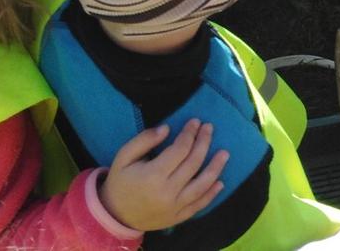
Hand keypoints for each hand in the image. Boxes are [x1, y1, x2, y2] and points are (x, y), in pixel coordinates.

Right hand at [99, 120, 227, 232]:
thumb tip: (167, 128)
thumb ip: (144, 140)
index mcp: (153, 175)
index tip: (196, 121)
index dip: (189, 133)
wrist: (115, 215)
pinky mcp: (178, 217)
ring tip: (225, 153)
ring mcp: (174, 207)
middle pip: (193, 163)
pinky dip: (211, 194)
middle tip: (209, 128)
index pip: (180, 150)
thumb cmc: (120, 181)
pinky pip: (199, 205)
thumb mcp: (123, 156)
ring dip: (215, 168)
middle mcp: (167, 192)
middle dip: (203, 142)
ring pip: (202, 185)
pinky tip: (220, 183)